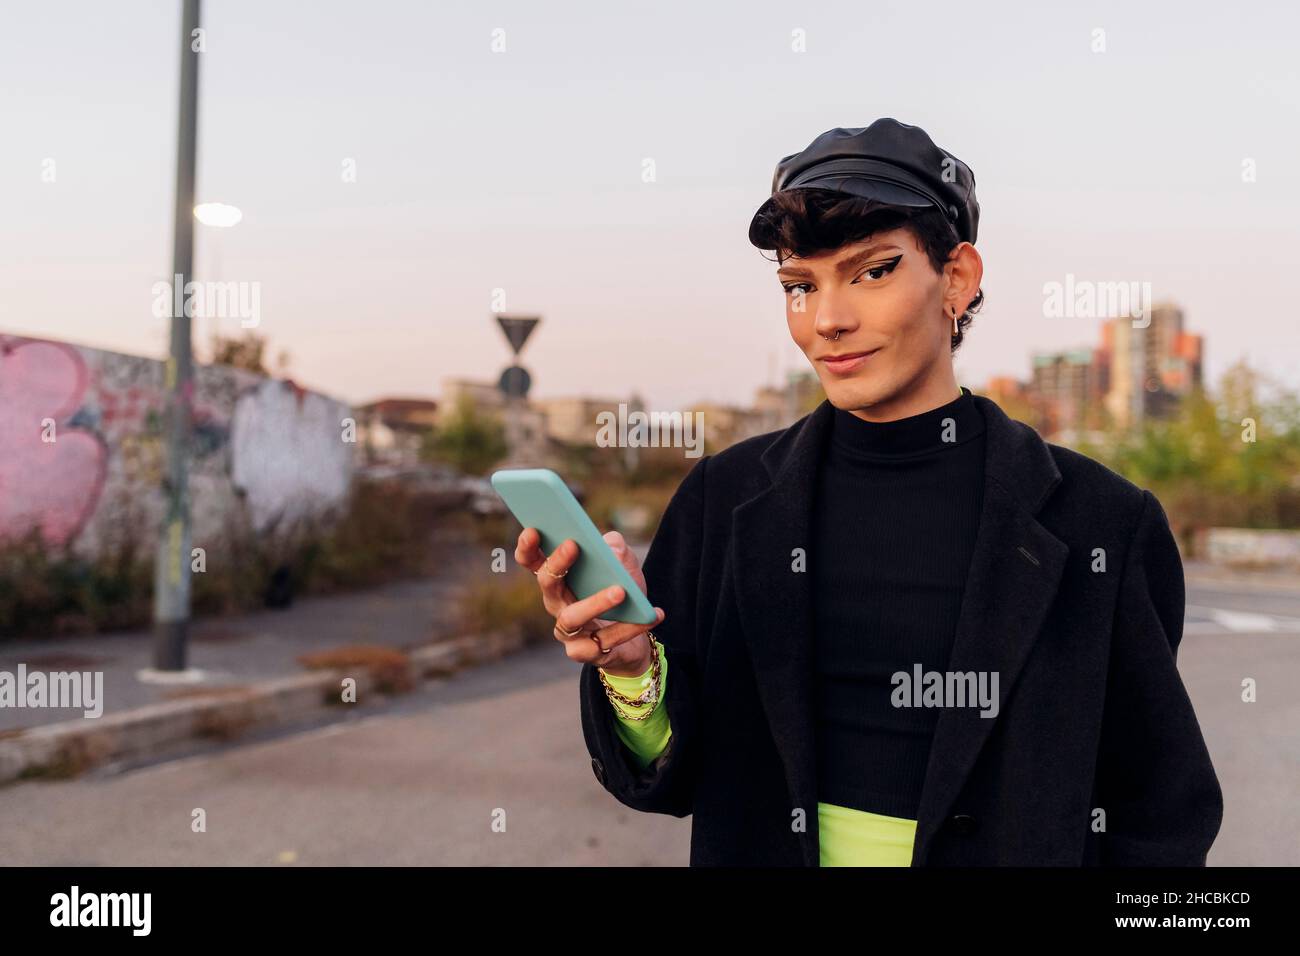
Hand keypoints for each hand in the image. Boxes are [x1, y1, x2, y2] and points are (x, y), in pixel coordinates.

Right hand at [513, 527, 662, 676]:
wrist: (636, 634)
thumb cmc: (622, 593)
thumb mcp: (624, 565)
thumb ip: (616, 548)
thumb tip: (609, 544)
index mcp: (559, 579)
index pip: (534, 562)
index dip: (528, 547)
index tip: (532, 529)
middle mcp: (557, 604)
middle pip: (548, 584)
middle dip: (557, 563)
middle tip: (573, 545)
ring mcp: (568, 631)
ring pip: (572, 617)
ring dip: (596, 602)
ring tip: (621, 591)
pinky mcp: (585, 652)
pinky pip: (604, 641)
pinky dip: (629, 628)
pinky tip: (650, 616)